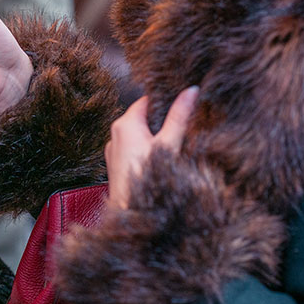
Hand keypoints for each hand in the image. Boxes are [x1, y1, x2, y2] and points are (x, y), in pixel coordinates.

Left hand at [105, 87, 197, 210]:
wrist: (131, 212)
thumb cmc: (147, 177)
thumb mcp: (169, 143)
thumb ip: (179, 116)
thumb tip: (190, 91)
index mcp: (125, 123)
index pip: (146, 101)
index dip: (164, 101)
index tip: (181, 103)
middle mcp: (115, 134)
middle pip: (143, 118)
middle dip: (161, 121)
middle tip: (182, 125)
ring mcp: (113, 150)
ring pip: (138, 135)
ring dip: (154, 137)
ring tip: (173, 143)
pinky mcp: (116, 165)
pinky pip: (132, 150)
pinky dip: (146, 150)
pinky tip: (159, 159)